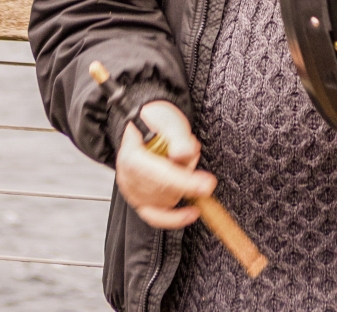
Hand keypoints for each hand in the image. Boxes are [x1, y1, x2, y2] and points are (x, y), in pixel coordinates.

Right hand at [114, 100, 215, 229]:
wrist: (142, 125)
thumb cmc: (153, 121)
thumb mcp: (168, 119)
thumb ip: (178, 137)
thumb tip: (183, 154)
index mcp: (132, 157)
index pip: (161, 176)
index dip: (186, 182)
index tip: (207, 185)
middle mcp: (129, 179)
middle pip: (165, 191)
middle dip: (188, 178)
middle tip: (192, 155)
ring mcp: (133, 192)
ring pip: (166, 202)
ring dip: (183, 186)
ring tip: (181, 162)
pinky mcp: (141, 202)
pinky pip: (157, 217)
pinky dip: (175, 218)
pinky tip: (191, 214)